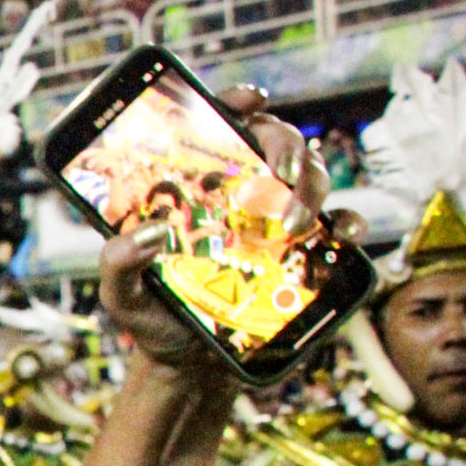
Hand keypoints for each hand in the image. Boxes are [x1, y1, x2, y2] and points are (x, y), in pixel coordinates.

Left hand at [96, 84, 366, 382]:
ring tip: (293, 220)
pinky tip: (339, 233)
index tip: (250, 100)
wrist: (193, 365)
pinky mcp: (307, 251)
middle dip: (284, 144)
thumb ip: (118, 263)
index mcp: (196, 188)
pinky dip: (347, 222)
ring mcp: (278, 219)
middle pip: (276, 140)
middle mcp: (241, 194)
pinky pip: (340, 224)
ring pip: (312, 172)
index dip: (237, 103)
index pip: (220, 127)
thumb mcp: (122, 293)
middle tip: (279, 174)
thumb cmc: (156, 317)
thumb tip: (148, 234)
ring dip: (311, 184)